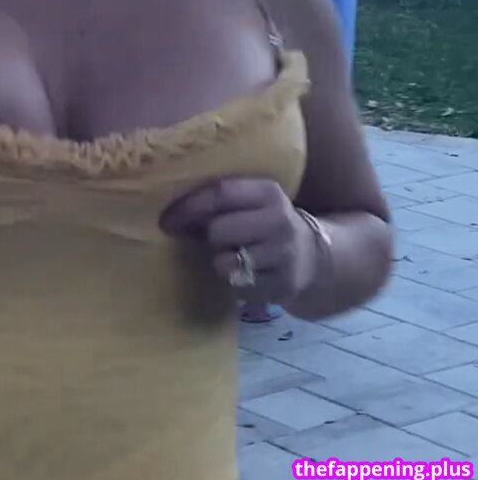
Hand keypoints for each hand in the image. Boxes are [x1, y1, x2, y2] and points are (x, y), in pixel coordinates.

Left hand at [159, 178, 316, 305]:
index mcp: (268, 192)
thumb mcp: (251, 202)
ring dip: (219, 261)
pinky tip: (243, 274)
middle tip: (212, 239)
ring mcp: (283, 255)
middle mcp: (279, 221)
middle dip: (208, 236)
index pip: (220, 193)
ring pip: (225, 262)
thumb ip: (218, 201)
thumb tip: (169, 214)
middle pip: (218, 230)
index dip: (189, 206)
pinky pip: (236, 287)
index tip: (166, 219)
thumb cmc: (265, 223)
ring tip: (231, 255)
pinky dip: (233, 282)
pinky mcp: (282, 286)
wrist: (311, 257)